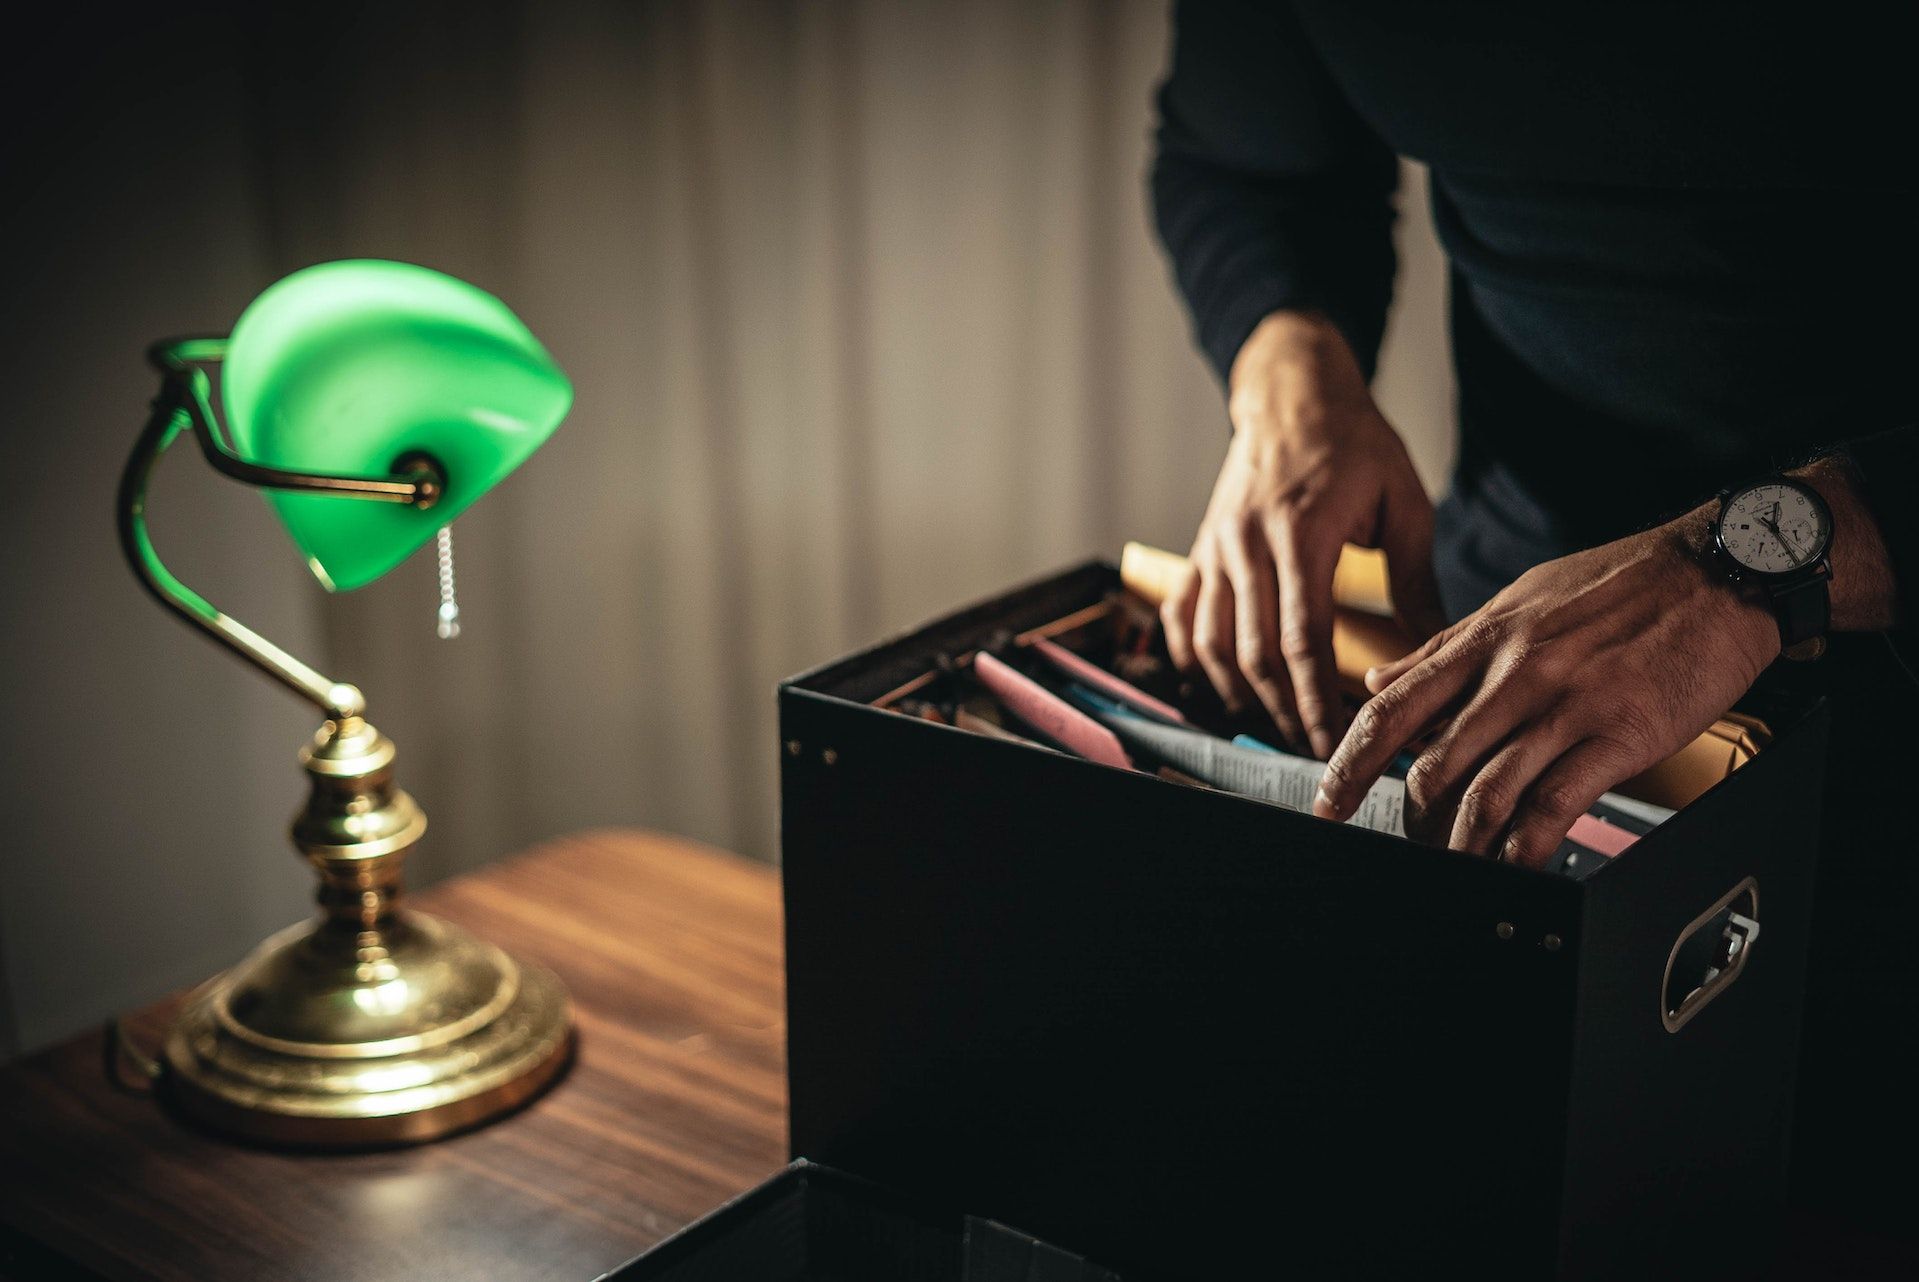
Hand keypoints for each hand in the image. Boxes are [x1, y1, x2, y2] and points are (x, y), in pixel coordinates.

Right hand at [1161, 311, 1445, 757]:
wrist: (1291, 395)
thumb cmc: (1355, 444)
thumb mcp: (1403, 501)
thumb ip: (1414, 580)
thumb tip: (1440, 648)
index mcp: (1302, 533)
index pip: (1303, 639)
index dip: (1316, 700)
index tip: (1337, 742)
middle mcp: (1248, 544)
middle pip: (1255, 654)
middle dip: (1284, 712)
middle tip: (1315, 751)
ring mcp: (1215, 548)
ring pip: (1214, 645)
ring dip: (1243, 696)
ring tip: (1278, 727)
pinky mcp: (1199, 550)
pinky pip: (1183, 619)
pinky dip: (1196, 661)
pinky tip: (1223, 688)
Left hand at [1312, 510, 1780, 865]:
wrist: (1718, 569)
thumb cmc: (1620, 583)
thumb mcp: (1516, 600)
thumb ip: (1442, 648)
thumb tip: (1378, 679)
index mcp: (1483, 642)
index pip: (1391, 711)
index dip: (1349, 766)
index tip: (1327, 805)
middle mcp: (1513, 675)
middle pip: (1433, 765)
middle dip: (1411, 822)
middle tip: (1409, 849)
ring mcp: (1565, 706)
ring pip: (1486, 793)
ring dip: (1463, 846)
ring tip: (1458, 869)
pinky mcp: (1618, 736)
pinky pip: (1554, 805)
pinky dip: (1525, 849)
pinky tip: (1515, 866)